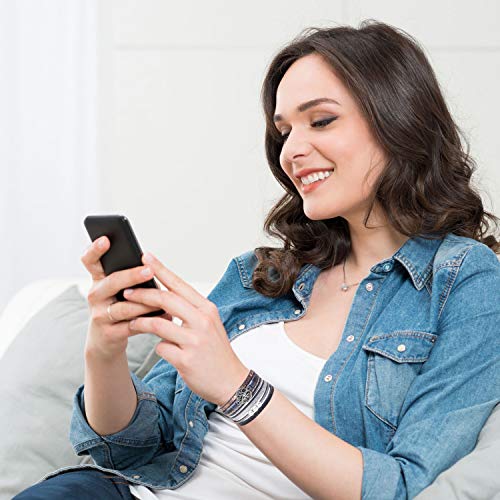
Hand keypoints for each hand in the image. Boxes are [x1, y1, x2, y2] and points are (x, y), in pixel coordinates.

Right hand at [80, 236, 172, 359]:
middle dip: (132, 276)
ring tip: (163, 299)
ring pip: (125, 306)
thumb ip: (129, 278)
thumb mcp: (119, 291)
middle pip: (112, 282)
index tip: (106, 239)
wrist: (106, 341)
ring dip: (146, 303)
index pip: (90, 261)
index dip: (95, 249)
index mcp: (99, 280)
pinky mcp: (109, 333)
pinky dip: (150, 321)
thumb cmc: (119, 308)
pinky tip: (165, 316)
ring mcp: (100, 315)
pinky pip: (132, 326)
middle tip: (149, 270)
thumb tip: (153, 264)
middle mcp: (96, 295)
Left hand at [123, 251, 248, 405]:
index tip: (145, 256)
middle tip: (126, 291)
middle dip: (142, 294)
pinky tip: (163, 350)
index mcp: (207, 309)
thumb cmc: (216, 351)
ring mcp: (194, 341)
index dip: (160, 270)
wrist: (231, 382)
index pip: (179, 284)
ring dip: (140, 321)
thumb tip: (164, 297)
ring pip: (157, 323)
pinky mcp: (186, 360)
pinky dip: (158, 347)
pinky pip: (161, 348)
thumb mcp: (209, 325)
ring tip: (131, 321)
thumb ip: (189, 310)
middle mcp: (202, 321)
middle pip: (166, 299)